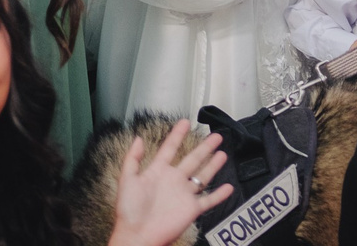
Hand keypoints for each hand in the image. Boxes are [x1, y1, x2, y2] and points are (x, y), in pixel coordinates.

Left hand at [108, 120, 228, 245]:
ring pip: (202, 177)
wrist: (137, 236)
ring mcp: (183, 195)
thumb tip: (138, 138)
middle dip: (204, 147)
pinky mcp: (191, 209)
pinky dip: (219, 195)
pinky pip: (208, 200)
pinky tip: (228, 187)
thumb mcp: (127, 180)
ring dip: (213, 165)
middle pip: (193, 159)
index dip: (177, 135)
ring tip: (222, 153)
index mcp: (157, 172)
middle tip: (215, 136)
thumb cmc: (129, 211)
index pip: (170, 148)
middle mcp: (173, 181)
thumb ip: (132, 159)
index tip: (185, 122)